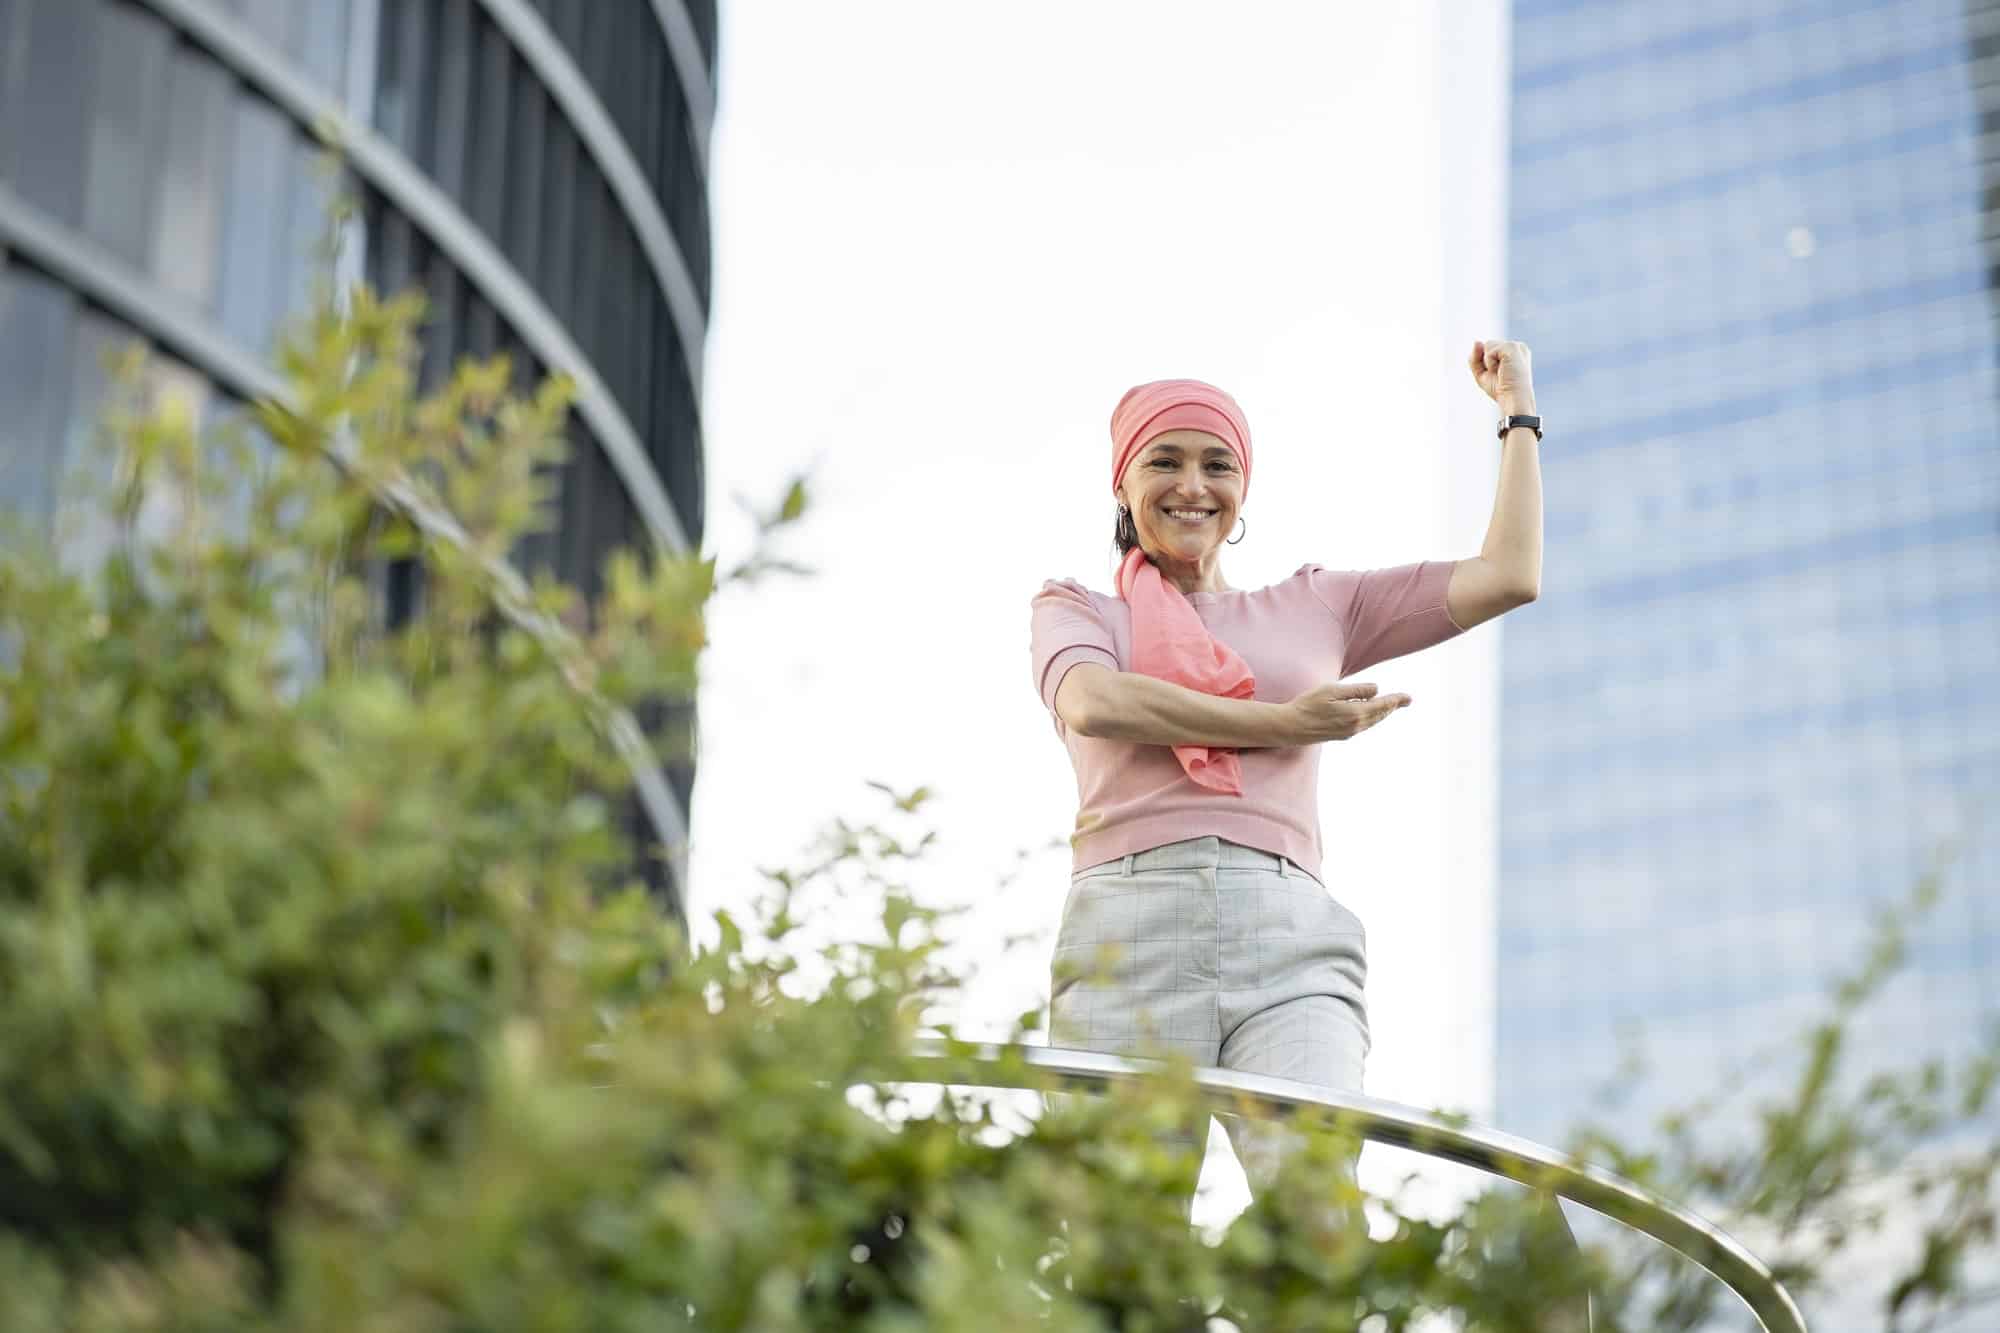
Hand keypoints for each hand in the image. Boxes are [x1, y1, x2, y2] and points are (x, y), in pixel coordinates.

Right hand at [1284, 682, 1410, 742]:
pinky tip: (1370, 715)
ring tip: (1391, 706)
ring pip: (1372, 721)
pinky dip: (1372, 718)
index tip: (1408, 697)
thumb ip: (1356, 690)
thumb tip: (1376, 690)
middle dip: (1393, 706)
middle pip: (1380, 715)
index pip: (1382, 705)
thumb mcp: (1332, 690)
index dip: (1395, 700)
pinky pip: (1363, 725)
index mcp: (1355, 713)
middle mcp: (1356, 725)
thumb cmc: (1308, 705)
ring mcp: (1349, 732)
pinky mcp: (1341, 735)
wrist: (1290, 728)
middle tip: (1406, 700)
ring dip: (1382, 713)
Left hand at [1469, 338, 1533, 409]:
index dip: (1486, 364)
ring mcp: (1516, 345)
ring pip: (1487, 345)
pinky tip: (1502, 370)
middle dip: (1486, 362)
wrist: (1513, 399)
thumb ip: (1475, 357)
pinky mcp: (1512, 347)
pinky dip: (1490, 363)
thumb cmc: (1501, 390)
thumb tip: (1477, 341)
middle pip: (1487, 345)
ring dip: (1488, 362)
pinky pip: (1489, 350)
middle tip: (1500, 375)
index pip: (1489, 349)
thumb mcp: (1482, 373)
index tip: (1499, 376)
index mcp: (1513, 352)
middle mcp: (1516, 346)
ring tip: (1501, 372)